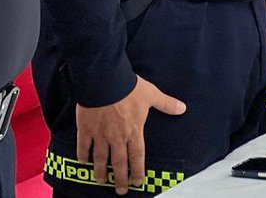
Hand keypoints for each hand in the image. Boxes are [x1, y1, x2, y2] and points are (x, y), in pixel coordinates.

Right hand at [75, 76, 185, 194]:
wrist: (105, 80)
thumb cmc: (128, 87)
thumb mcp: (151, 94)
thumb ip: (166, 104)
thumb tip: (183, 108)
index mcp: (134, 132)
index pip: (137, 157)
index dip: (137, 171)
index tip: (137, 182)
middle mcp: (117, 137)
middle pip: (119, 163)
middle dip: (120, 178)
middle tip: (120, 190)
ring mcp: (100, 134)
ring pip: (100, 158)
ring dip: (101, 171)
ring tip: (101, 180)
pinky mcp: (86, 128)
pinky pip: (83, 145)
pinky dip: (82, 155)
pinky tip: (83, 162)